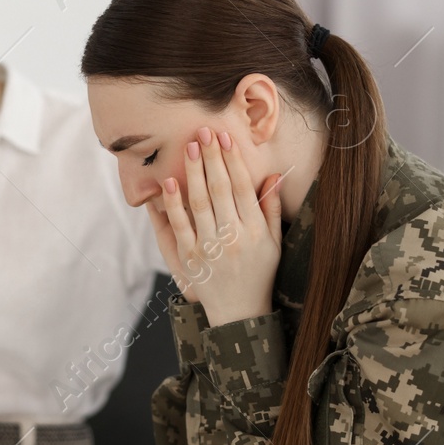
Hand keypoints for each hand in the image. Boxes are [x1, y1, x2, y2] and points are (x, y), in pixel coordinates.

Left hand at [152, 126, 283, 325]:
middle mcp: (234, 237)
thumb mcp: (274, 243)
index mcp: (255, 230)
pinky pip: (180, 226)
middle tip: (204, 132)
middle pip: (220, 189)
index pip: (243, 187)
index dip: (233, 161)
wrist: (240, 312)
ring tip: (190, 147)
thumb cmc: (259, 273)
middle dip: (212, 158)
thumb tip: (274, 175)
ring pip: (200, 203)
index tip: (225, 138)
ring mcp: (211, 248)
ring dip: (194, 172)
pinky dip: (173, 204)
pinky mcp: (191, 258)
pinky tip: (169, 183)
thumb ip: (271, 209)